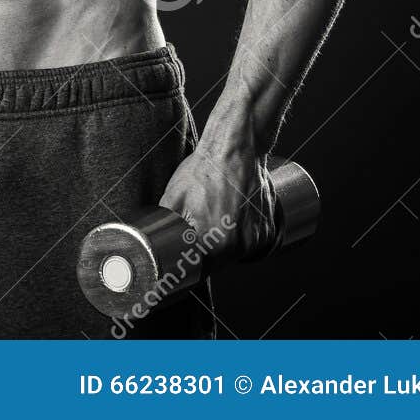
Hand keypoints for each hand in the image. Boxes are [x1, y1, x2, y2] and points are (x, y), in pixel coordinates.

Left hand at [158, 140, 278, 261]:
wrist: (235, 149)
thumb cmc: (204, 170)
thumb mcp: (173, 197)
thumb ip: (164, 223)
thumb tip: (151, 237)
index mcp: (215, 243)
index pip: (198, 269)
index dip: (188, 265)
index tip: (182, 259)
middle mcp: (240, 245)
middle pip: (217, 263)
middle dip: (204, 254)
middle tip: (195, 234)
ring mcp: (257, 238)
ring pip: (235, 253)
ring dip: (223, 245)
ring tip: (213, 220)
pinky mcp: (268, 229)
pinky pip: (250, 242)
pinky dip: (240, 236)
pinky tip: (231, 217)